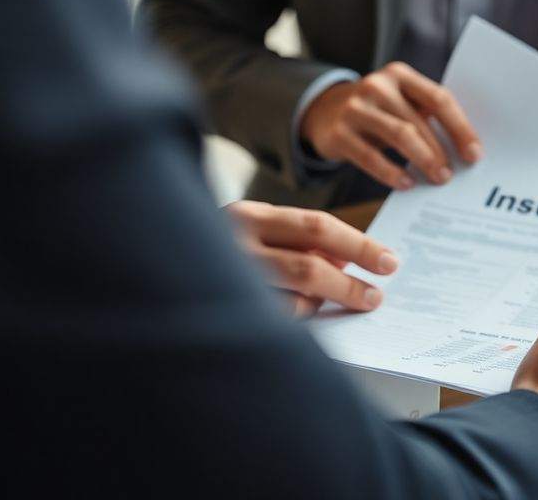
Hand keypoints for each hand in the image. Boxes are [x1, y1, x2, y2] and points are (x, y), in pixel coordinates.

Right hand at [226, 201, 398, 315]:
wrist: (148, 269)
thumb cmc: (219, 249)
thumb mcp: (258, 233)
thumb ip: (299, 242)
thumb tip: (344, 260)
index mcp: (248, 216)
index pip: (317, 227)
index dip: (359, 245)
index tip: (389, 262)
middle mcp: (233, 244)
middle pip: (310, 265)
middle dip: (351, 283)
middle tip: (376, 296)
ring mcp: (226, 279)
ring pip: (294, 299)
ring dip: (322, 304)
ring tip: (338, 303)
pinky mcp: (224, 313)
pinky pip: (276, 322)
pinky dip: (296, 318)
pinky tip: (299, 312)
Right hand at [300, 62, 482, 188]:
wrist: (324, 112)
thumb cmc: (379, 113)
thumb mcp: (400, 103)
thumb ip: (427, 115)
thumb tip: (467, 150)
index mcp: (400, 75)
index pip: (439, 99)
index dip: (460, 128)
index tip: (475, 154)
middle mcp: (377, 86)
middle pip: (419, 120)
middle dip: (441, 151)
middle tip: (453, 175)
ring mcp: (356, 108)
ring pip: (399, 135)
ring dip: (423, 160)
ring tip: (438, 179)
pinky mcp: (339, 133)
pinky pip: (370, 157)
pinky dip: (392, 173)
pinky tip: (407, 184)